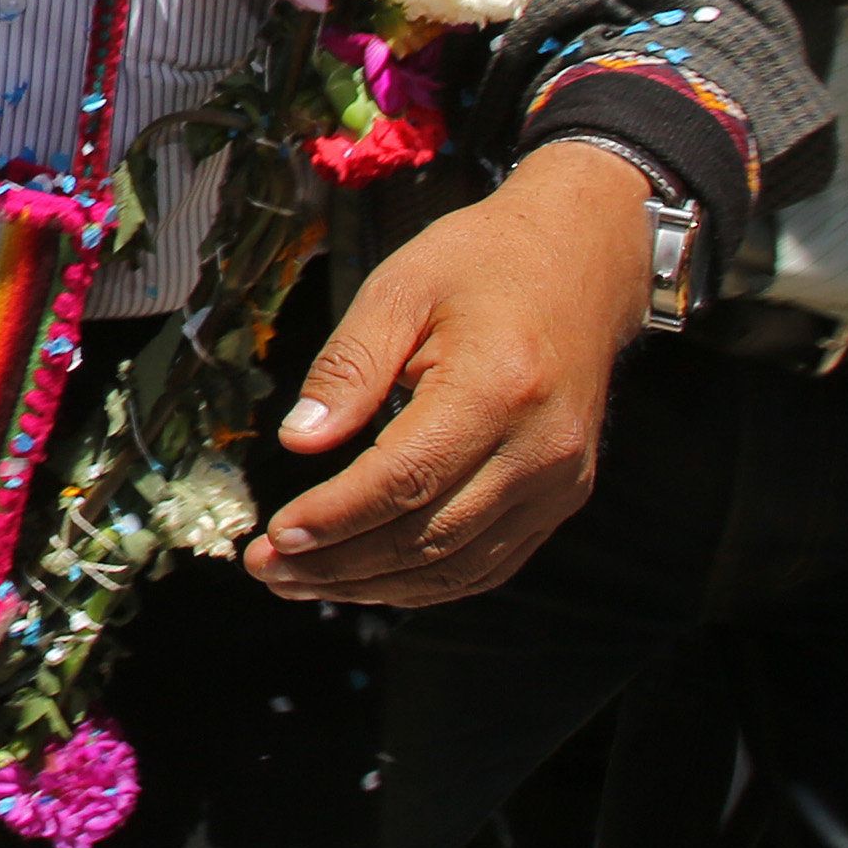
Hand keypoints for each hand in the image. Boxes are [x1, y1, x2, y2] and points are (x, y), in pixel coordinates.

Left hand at [246, 139, 651, 606]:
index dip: (336, 517)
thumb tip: (297, 440)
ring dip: (370, 585)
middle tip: (265, 567)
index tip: (275, 534)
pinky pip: (488, 565)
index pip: (405, 478)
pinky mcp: (563, 498)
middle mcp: (541, 448)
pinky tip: (363, 578)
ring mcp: (560, 481)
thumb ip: (348, 367)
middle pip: (428, 537)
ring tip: (297, 579)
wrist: (582, 262)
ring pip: (455, 567)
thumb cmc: (482, 265)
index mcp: (499, 386)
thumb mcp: (399, 289)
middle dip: (337, 563)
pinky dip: (421, 584)